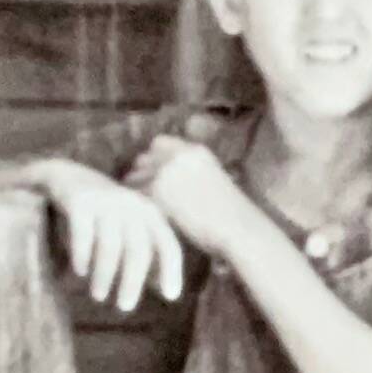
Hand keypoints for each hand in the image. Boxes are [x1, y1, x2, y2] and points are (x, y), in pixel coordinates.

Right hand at [42, 164, 184, 312]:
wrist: (67, 176)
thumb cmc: (105, 213)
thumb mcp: (131, 228)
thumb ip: (148, 254)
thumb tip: (164, 290)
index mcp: (150, 213)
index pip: (168, 244)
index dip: (172, 271)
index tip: (171, 297)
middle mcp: (131, 206)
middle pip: (138, 249)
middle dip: (132, 281)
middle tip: (125, 308)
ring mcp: (105, 202)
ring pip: (110, 245)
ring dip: (105, 275)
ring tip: (99, 296)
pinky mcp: (79, 202)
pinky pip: (82, 233)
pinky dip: (82, 255)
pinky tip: (80, 273)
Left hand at [125, 133, 266, 265]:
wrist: (238, 229)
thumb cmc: (232, 215)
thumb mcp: (214, 180)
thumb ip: (190, 172)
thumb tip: (165, 180)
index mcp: (195, 151)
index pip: (159, 143)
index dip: (154, 160)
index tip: (155, 176)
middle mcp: (178, 155)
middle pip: (142, 158)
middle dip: (141, 174)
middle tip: (144, 194)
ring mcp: (166, 171)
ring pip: (133, 177)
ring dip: (136, 191)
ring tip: (142, 208)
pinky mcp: (156, 191)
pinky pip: (134, 196)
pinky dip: (136, 207)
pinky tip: (145, 218)